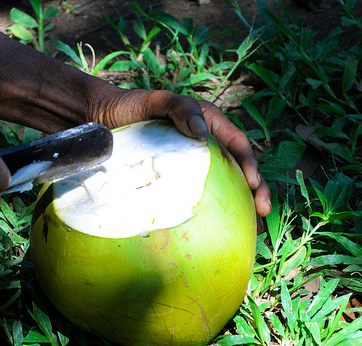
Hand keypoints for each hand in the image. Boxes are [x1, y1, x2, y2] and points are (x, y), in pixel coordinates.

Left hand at [90, 89, 271, 217]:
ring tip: (250, 226)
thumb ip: (179, 108)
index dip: (251, 163)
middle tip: (262, 210)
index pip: (237, 144)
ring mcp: (190, 163)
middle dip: (256, 189)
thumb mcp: (155, 101)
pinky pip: (196, 194)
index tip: (254, 184)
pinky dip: (211, 209)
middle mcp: (204, 143)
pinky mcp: (175, 178)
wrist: (99, 120)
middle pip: (238, 168)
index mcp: (207, 122)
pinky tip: (213, 228)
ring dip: (239, 203)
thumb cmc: (129, 106)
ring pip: (223, 183)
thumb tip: (202, 131)